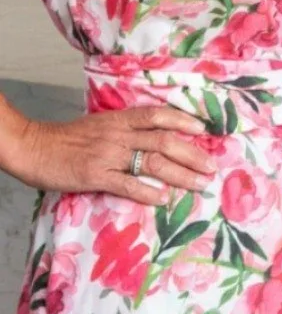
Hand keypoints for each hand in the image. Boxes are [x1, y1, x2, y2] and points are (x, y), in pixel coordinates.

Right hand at [4, 106, 214, 205]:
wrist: (36, 147)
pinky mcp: (96, 176)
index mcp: (121, 119)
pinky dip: (149, 192)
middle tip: (211, 167)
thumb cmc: (70, 137)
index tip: (205, 129)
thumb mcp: (101, 123)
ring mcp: (109, 155)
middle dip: (192, 154)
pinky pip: (128, 184)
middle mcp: (120, 134)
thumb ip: (126, 128)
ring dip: (181, 174)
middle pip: (165, 141)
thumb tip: (153, 136)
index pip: (159, 115)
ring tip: (200, 184)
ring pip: (154, 163)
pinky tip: (165, 198)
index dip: (184, 120)